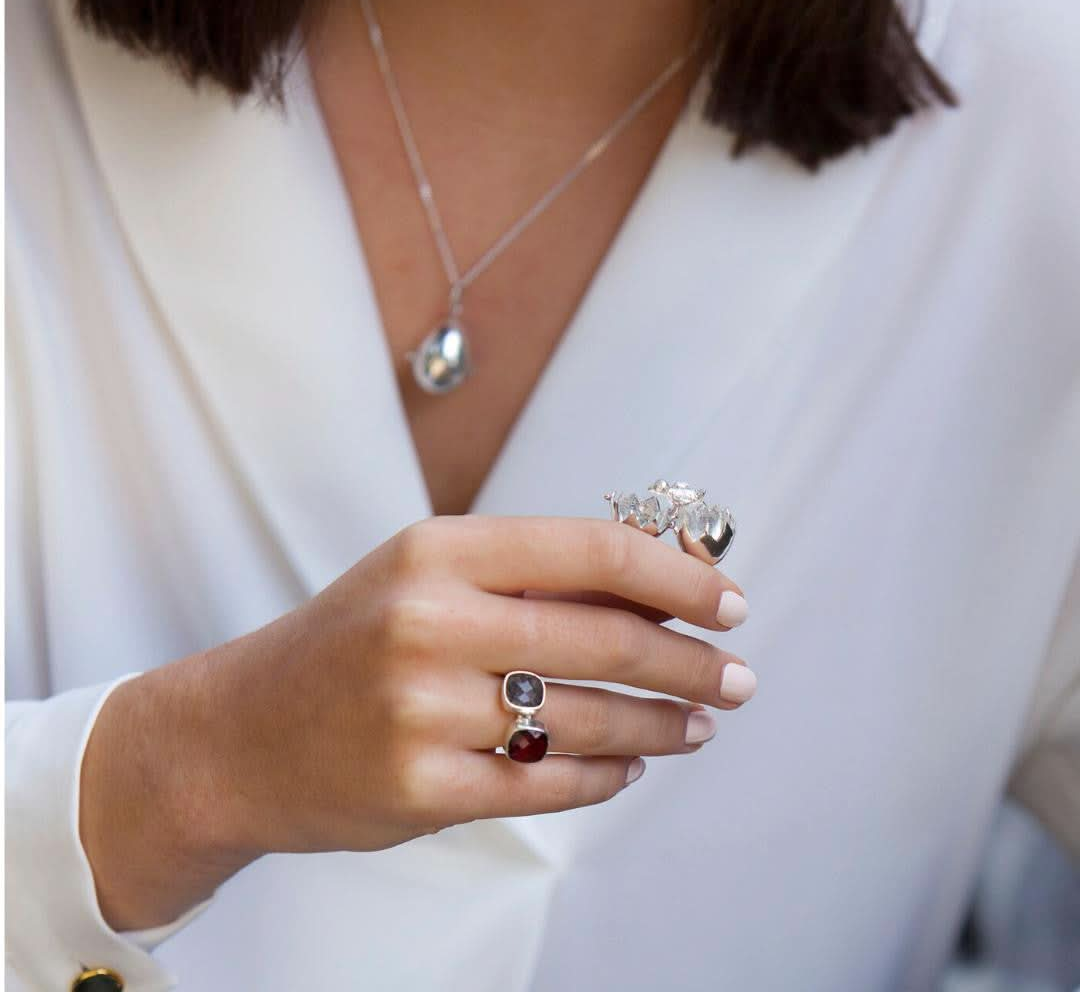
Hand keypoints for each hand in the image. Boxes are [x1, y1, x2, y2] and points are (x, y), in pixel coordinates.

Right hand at [80, 515, 751, 930]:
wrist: (237, 733)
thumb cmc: (349, 641)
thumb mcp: (429, 576)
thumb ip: (537, 573)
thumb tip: (667, 575)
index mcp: (439, 550)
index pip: (593, 549)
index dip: (677, 578)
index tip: (727, 602)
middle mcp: (429, 622)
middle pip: (604, 638)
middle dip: (691, 662)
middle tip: (738, 677)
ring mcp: (423, 711)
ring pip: (588, 720)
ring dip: (662, 724)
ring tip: (698, 724)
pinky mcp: (421, 790)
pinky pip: (548, 786)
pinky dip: (607, 779)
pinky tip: (633, 768)